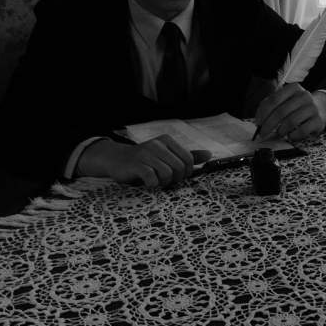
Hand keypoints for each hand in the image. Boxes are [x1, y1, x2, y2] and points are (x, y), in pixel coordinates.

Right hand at [75, 136, 210, 186]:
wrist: (116, 160)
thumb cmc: (144, 160)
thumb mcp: (166, 156)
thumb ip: (187, 156)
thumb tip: (209, 155)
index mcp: (167, 141)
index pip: (188, 159)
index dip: (186, 173)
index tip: (176, 177)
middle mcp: (157, 144)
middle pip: (179, 168)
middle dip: (175, 179)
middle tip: (165, 181)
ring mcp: (146, 153)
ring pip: (167, 173)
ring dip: (163, 183)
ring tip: (156, 182)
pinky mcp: (136, 164)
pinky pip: (152, 178)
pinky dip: (152, 185)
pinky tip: (147, 183)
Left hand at [254, 85, 325, 142]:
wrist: (322, 108)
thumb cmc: (298, 106)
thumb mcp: (285, 100)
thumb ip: (270, 106)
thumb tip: (259, 120)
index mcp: (293, 88)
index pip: (274, 100)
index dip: (263, 113)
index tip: (258, 123)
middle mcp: (304, 96)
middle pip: (281, 111)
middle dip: (269, 125)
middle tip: (263, 133)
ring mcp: (312, 108)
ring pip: (291, 121)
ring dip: (281, 130)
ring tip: (279, 133)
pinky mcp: (318, 121)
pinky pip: (302, 131)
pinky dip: (293, 135)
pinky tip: (291, 136)